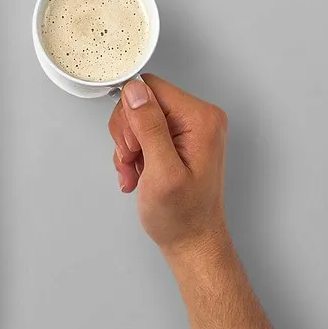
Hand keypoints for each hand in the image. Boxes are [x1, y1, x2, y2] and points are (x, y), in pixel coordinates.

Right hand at [108, 74, 230, 255]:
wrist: (191, 240)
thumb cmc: (182, 215)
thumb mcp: (162, 171)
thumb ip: (149, 127)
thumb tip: (135, 91)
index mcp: (201, 119)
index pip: (150, 88)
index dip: (131, 116)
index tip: (135, 147)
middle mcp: (198, 118)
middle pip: (140, 102)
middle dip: (127, 135)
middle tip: (134, 161)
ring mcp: (187, 129)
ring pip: (136, 118)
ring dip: (126, 148)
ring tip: (135, 172)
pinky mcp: (176, 139)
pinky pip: (140, 132)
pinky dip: (132, 154)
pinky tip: (137, 174)